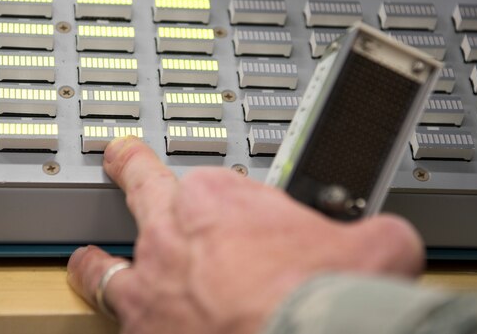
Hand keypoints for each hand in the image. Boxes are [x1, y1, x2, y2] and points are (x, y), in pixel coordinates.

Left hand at [67, 137, 424, 333]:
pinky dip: (119, 322)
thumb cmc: (326, 294)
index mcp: (223, 199)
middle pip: (142, 190)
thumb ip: (370, 228)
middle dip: (130, 171)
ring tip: (87, 259)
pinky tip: (125, 328)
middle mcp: (175, 235)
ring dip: (97, 260)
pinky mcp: (143, 333)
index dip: (228, 198)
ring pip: (107, 263)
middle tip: (122, 159)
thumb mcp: (374, 243)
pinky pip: (113, 321)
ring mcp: (152, 287)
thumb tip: (390, 235)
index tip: (234, 209)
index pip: (214, 183)